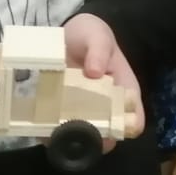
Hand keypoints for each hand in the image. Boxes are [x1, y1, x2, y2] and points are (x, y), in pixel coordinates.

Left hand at [63, 13, 143, 145]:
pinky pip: (60, 131)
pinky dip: (52, 134)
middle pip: (108, 135)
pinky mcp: (65, 113)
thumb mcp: (98, 36)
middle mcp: (108, 107)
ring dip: (70, 139)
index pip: (134, 120)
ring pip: (83, 137)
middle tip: (75, 130)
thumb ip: (99, 50)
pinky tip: (41, 130)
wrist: (68, 35)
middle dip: (93, 138)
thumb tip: (95, 72)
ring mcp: (85, 112)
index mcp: (124, 92)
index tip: (107, 128)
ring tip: (54, 131)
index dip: (124, 129)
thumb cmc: (91, 35)